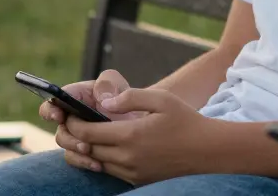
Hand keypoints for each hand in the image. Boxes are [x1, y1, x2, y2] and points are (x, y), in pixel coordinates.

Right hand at [39, 69, 138, 172]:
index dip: (51, 109)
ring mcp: (77, 135)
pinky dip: (84, 162)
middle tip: (83, 142)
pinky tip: (97, 165)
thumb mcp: (117, 84)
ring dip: (76, 150)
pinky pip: (76, 159)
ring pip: (67, 146)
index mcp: (75, 97)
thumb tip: (102, 99)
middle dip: (69, 137)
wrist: (137, 119)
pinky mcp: (84, 150)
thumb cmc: (123, 96)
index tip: (58, 116)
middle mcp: (72, 118)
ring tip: (90, 151)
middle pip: (60, 130)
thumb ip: (107, 83)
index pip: (54, 102)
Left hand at [66, 87, 212, 185]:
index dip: (73, 124)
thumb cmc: (186, 120)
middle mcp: (127, 158)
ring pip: (97, 162)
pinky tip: (110, 147)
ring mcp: (132, 172)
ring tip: (90, 135)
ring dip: (90, 149)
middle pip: (88, 149)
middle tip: (75, 124)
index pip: (87, 133)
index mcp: (130, 136)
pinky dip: (105, 160)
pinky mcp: (138, 180)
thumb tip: (104, 103)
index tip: (70, 115)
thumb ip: (130, 97)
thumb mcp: (161, 99)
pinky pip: (112, 171)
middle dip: (77, 137)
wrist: (207, 150)